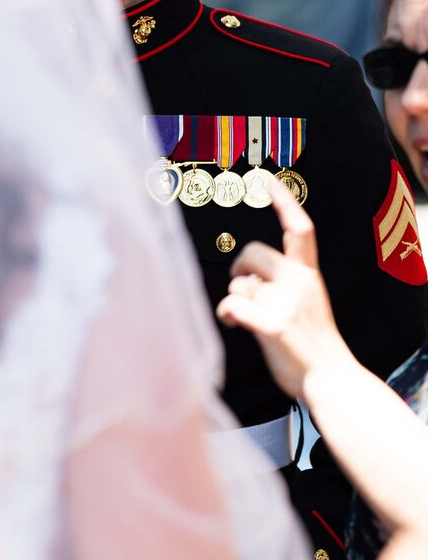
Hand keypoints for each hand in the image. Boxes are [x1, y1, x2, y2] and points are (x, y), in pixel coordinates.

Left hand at [216, 179, 352, 397]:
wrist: (332, 379)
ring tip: (248, 319)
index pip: (300, 229)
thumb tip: (246, 278)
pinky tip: (233, 323)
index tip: (268, 180)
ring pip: (240, 285)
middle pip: (253, 252)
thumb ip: (282, 285)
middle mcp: (298, 283)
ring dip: (236, 299)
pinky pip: (231, 304)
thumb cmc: (312, 345)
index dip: (284, 202)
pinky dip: (227, 314)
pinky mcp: (271, 324)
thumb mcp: (306, 303)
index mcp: (309, 275)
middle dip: (239, 265)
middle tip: (239, 282)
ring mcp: (285, 303)